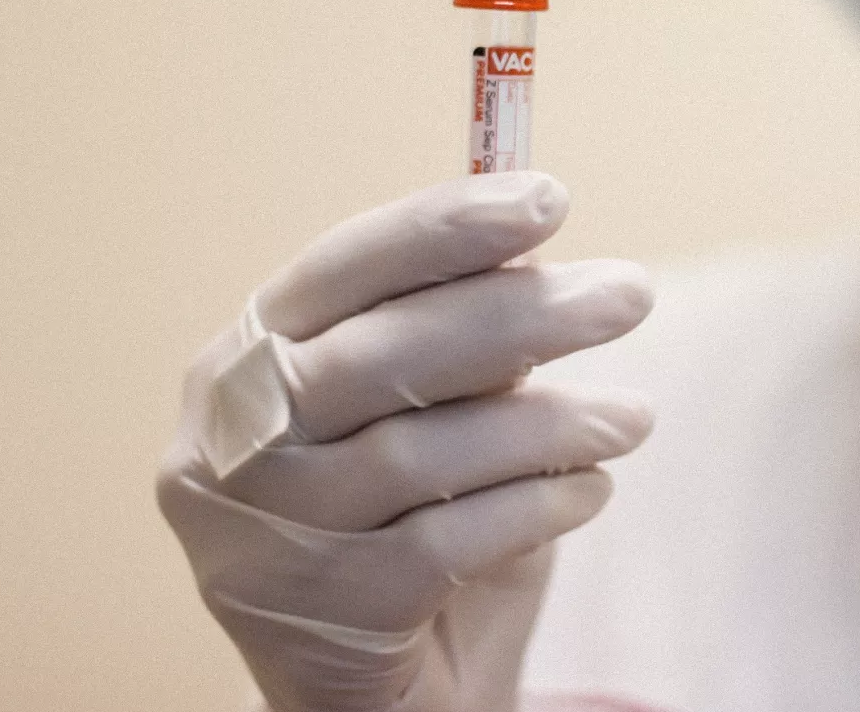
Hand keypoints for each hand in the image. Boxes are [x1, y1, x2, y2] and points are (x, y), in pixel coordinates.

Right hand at [156, 172, 654, 711]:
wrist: (374, 695)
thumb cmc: (405, 522)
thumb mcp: (425, 414)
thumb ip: (457, 339)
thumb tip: (536, 249)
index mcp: (240, 362)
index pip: (339, 268)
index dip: (444, 229)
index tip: (550, 199)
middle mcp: (227, 445)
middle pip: (382, 354)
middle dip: (521, 313)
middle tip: (632, 293)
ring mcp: (261, 539)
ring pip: (420, 452)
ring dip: (549, 423)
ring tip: (631, 417)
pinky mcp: (317, 620)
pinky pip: (447, 543)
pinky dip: (535, 504)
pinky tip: (590, 490)